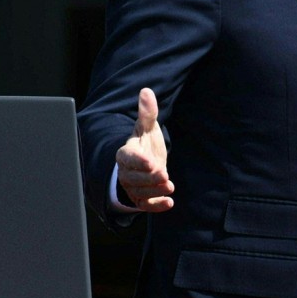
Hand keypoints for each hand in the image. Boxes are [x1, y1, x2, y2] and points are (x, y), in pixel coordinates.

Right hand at [115, 88, 174, 211]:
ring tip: (170, 187)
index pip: (128, 158)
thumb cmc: (145, 143)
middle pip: (133, 177)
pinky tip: (169, 203)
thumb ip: (148, 112)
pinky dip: (156, 206)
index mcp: (126, 153)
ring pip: (139, 191)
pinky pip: (145, 204)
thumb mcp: (147, 127)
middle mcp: (126, 171)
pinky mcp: (140, 197)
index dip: (138, 161)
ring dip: (154, 191)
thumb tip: (146, 91)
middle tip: (165, 175)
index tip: (150, 161)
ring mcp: (132, 186)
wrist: (145, 162)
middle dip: (148, 178)